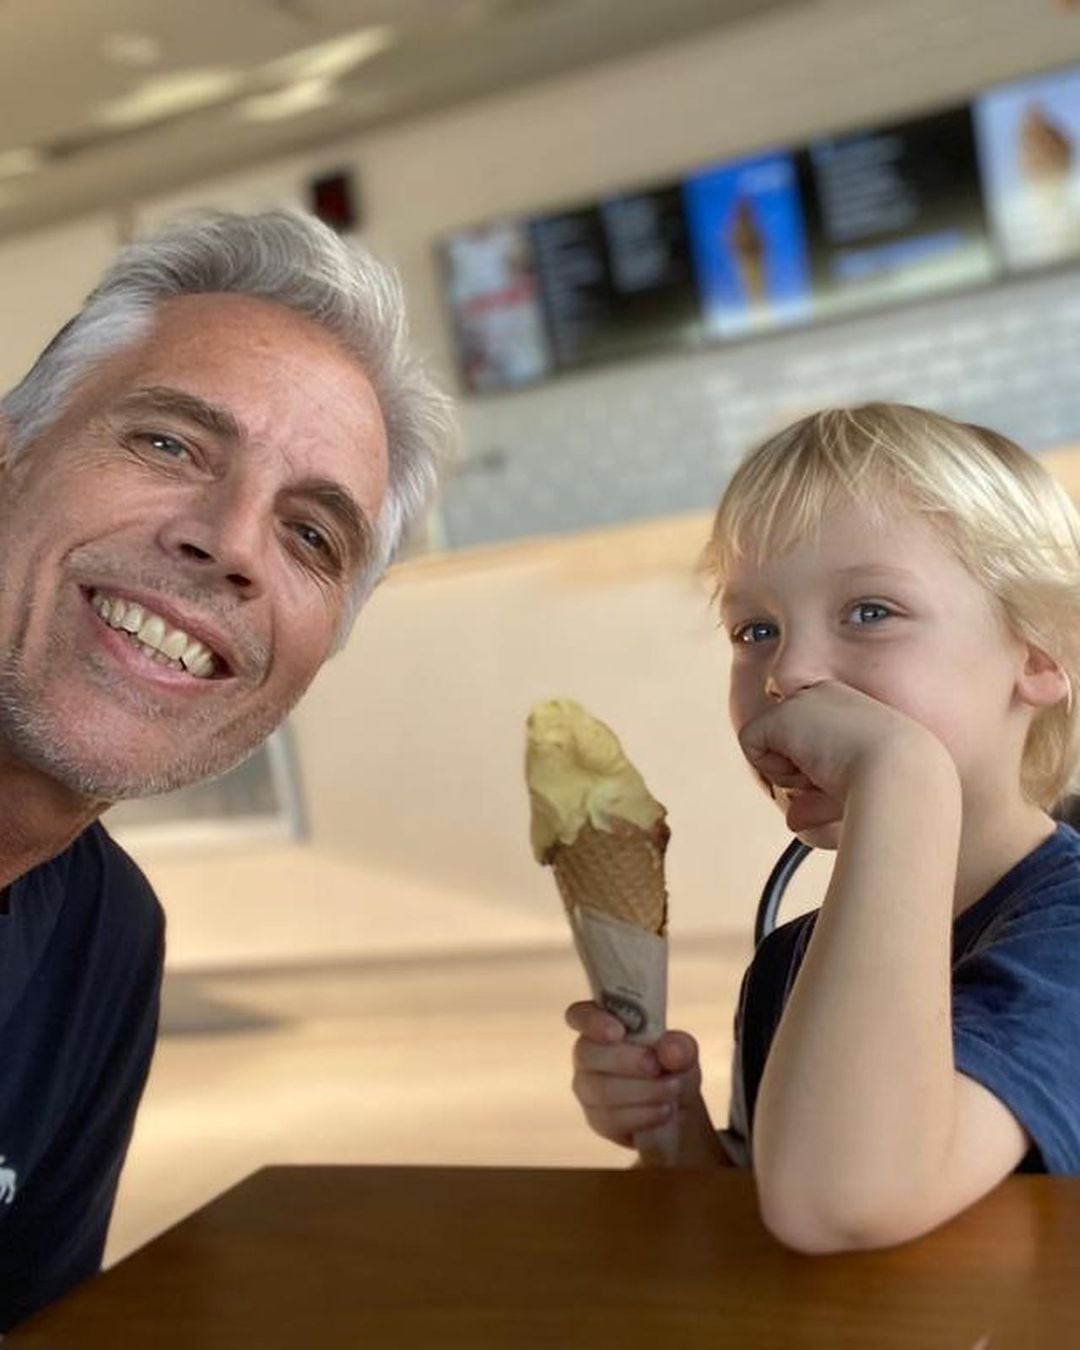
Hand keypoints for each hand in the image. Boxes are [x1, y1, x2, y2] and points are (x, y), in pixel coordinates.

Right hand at [566, 1000, 702, 1149]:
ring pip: (601, 1089)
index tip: (617, 1031)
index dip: (591, 1021)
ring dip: (643, 1090)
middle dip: (626, 1060)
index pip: (580, 1015)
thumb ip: (680, 1047)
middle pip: (587, 1053)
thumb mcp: (685, 1054)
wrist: (679, 1114)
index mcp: (605, 1024)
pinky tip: (664, 1111)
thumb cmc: (673, 1070)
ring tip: (673, 1090)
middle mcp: (589, 1053)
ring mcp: (588, 1087)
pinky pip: (611, 1118)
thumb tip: (669, 1051)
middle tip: (656, 1066)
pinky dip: (643, 1115)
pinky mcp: (596, 1119)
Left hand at [738, 681, 951, 835]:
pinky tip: (807, 768)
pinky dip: (771, 769)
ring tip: (828, 775)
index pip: (811, 737)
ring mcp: (803, 701)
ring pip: (772, 746)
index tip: (849, 780)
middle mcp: (827, 695)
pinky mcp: (781, 714)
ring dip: (793, 776)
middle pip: (789, 741)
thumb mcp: (863, 792)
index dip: (818, 767)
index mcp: (853, 707)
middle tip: (835, 781)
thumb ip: (823, 803)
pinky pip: (751, 744)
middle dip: (802, 774)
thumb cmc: (896, 792)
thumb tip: (792, 820)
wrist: (903, 774)